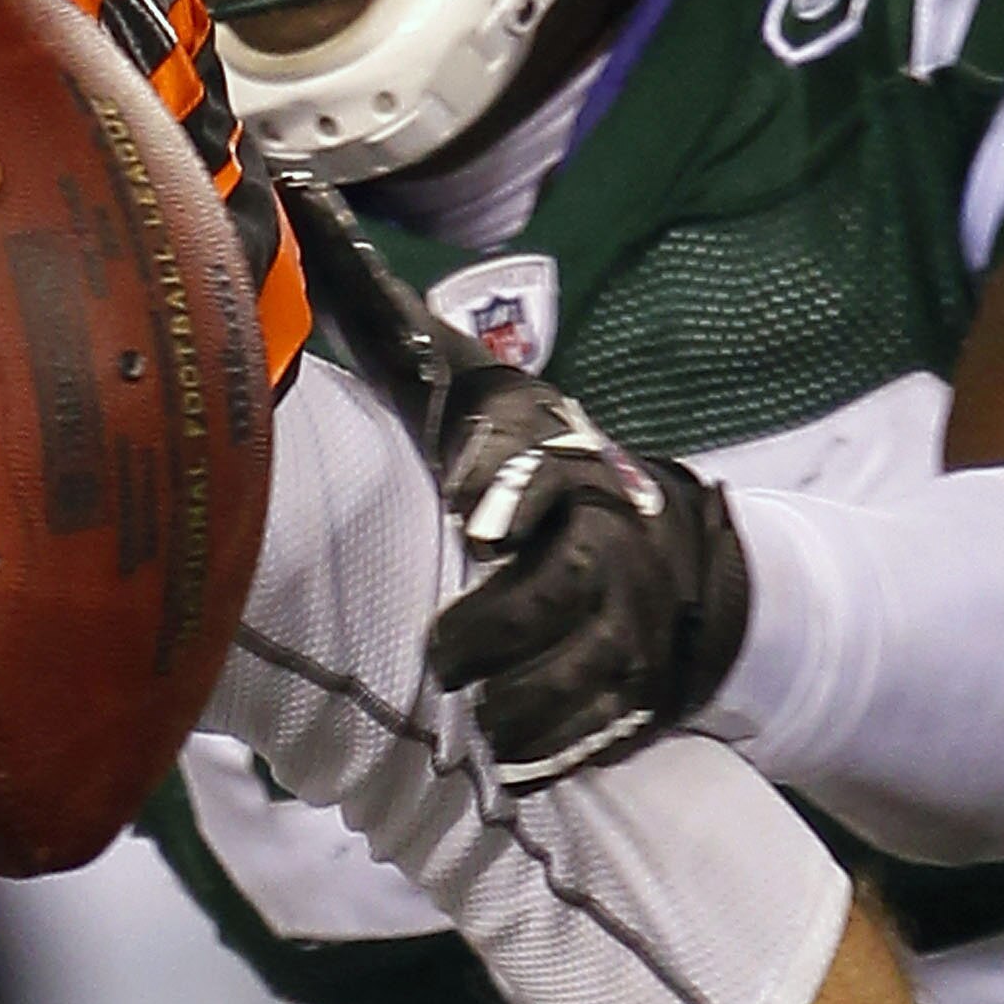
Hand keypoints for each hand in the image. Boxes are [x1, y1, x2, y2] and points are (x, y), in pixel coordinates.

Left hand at [418, 369, 748, 782]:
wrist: (687, 564)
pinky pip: (595, 737)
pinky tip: (509, 763)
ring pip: (575, 678)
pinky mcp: (644, 695)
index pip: (550, 471)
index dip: (512, 487)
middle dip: (491, 632)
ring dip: (515, 707)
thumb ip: (407, 340)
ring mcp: (635, 629)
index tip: (472, 517)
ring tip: (477, 710)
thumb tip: (317, 239)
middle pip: (555, 592)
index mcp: (577, 470)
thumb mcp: (496, 402)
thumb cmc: (548, 474)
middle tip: (443, 656)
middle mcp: (615, 549)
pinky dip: (549, 755)